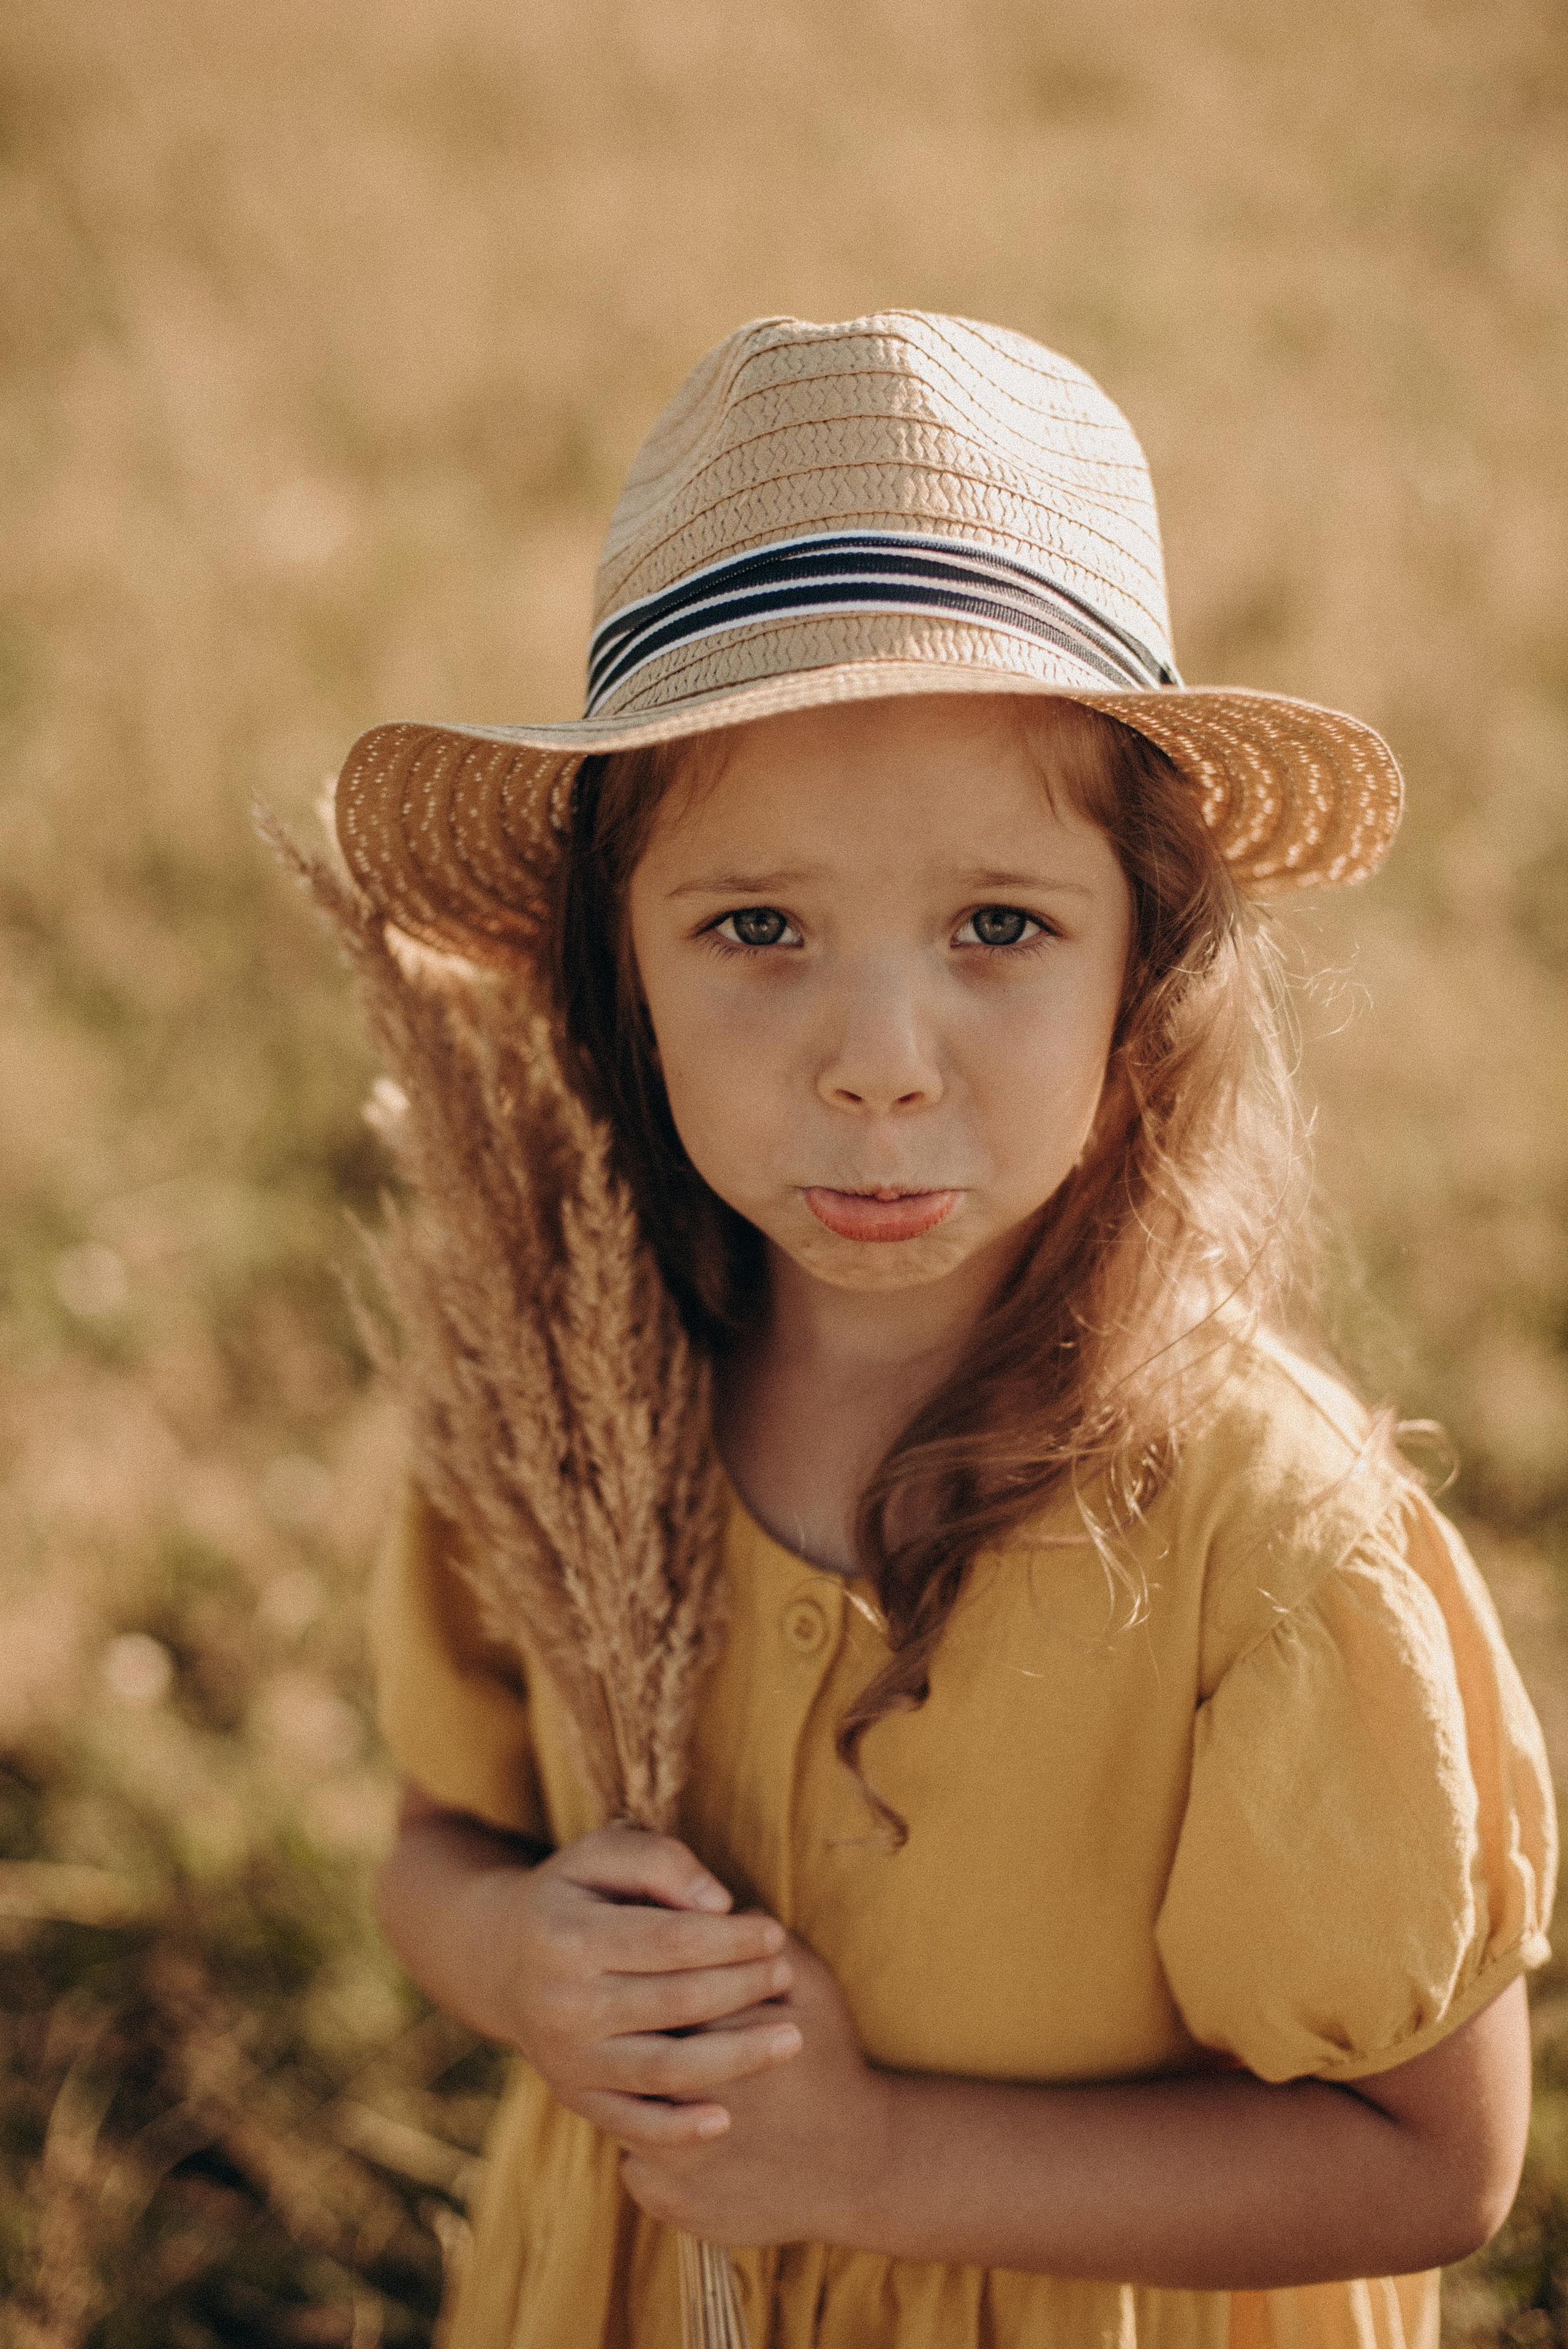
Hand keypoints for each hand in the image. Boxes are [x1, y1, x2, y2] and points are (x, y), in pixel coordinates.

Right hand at [478, 1826, 801, 2146]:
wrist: (503, 1961)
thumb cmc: (573, 1897)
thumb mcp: (601, 1855)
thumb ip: (660, 1862)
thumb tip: (719, 1902)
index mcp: (567, 1938)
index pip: (670, 1941)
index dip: (730, 1938)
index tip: (773, 1931)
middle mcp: (563, 2005)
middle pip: (675, 2003)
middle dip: (742, 1988)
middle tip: (787, 1975)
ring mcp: (568, 2059)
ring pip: (663, 2069)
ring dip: (735, 2059)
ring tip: (791, 2038)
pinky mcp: (575, 2096)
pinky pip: (632, 2123)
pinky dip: (678, 2130)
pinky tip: (725, 2120)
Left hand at [619, 1932, 894, 2248]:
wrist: (859, 2163)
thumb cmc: (832, 2063)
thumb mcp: (812, 1987)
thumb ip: (762, 1940)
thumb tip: (715, 1905)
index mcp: (714, 2043)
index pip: (652, 2000)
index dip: (656, 1987)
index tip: (663, 1982)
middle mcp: (684, 2106)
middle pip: (630, 2057)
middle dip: (637, 2038)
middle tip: (656, 2029)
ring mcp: (675, 2165)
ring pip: (624, 2115)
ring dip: (633, 2093)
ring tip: (659, 2075)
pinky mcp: (673, 2206)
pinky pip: (635, 2167)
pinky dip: (648, 2148)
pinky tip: (675, 2129)